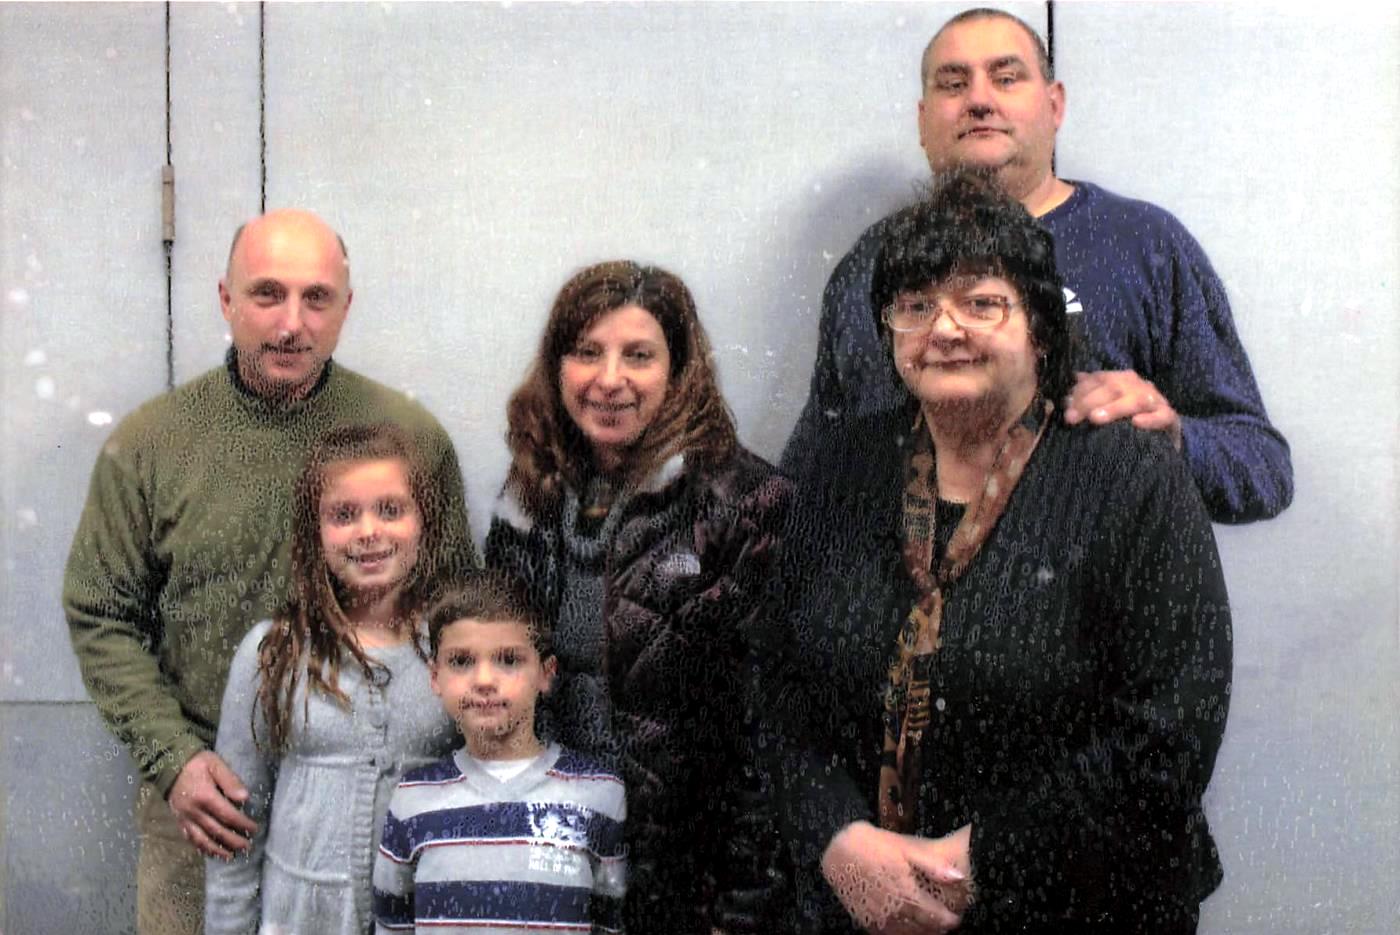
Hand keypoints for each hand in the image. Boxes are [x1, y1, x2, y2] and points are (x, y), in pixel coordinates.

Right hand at [167, 750, 256, 858]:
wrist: (170, 765)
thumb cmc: (197, 763)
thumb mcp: (216, 764)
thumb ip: (230, 781)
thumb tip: (245, 798)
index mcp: (205, 796)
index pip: (228, 815)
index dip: (242, 824)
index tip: (254, 829)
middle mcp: (194, 811)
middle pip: (216, 831)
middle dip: (233, 841)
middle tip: (247, 846)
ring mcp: (185, 818)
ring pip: (202, 839)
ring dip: (217, 850)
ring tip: (230, 856)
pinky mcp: (179, 821)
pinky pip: (190, 838)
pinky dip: (201, 847)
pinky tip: (210, 852)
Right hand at [821, 821, 966, 933]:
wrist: (838, 849)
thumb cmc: (873, 844)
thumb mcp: (904, 848)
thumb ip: (932, 864)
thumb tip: (958, 877)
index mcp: (906, 891)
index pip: (933, 914)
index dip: (947, 920)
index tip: (955, 919)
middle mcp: (893, 909)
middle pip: (920, 927)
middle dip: (934, 928)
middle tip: (943, 927)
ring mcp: (877, 916)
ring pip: (903, 933)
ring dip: (917, 933)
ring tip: (927, 930)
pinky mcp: (864, 919)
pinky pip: (885, 934)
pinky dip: (897, 934)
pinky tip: (903, 929)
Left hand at [1063, 370, 1181, 448]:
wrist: (1162, 437)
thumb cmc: (1126, 423)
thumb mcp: (1105, 408)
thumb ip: (1089, 396)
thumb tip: (1071, 385)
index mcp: (1122, 380)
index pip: (1099, 378)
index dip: (1080, 390)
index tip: (1065, 405)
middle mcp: (1138, 386)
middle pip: (1114, 387)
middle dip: (1089, 401)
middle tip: (1071, 418)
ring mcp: (1156, 400)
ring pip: (1136, 399)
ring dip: (1115, 408)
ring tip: (1096, 419)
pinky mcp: (1170, 418)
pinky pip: (1163, 416)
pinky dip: (1150, 419)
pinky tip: (1136, 423)